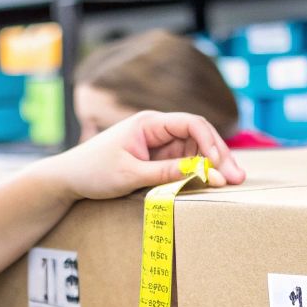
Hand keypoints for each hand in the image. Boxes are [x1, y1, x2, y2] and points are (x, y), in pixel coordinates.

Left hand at [24, 110, 247, 202]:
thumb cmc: (93, 171)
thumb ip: (165, 173)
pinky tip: (212, 183)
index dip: (211, 142)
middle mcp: (157, 129)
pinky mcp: (157, 159)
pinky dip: (198, 172)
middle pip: (199, 137)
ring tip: (231, 182)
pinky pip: (184, 163)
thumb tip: (199, 171)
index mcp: (149, 123)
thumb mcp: (130, 175)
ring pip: (195, 151)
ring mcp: (158, 144)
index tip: (220, 163)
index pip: (191, 123)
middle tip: (238, 177)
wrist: (68, 178)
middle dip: (219, 156)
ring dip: (213, 165)